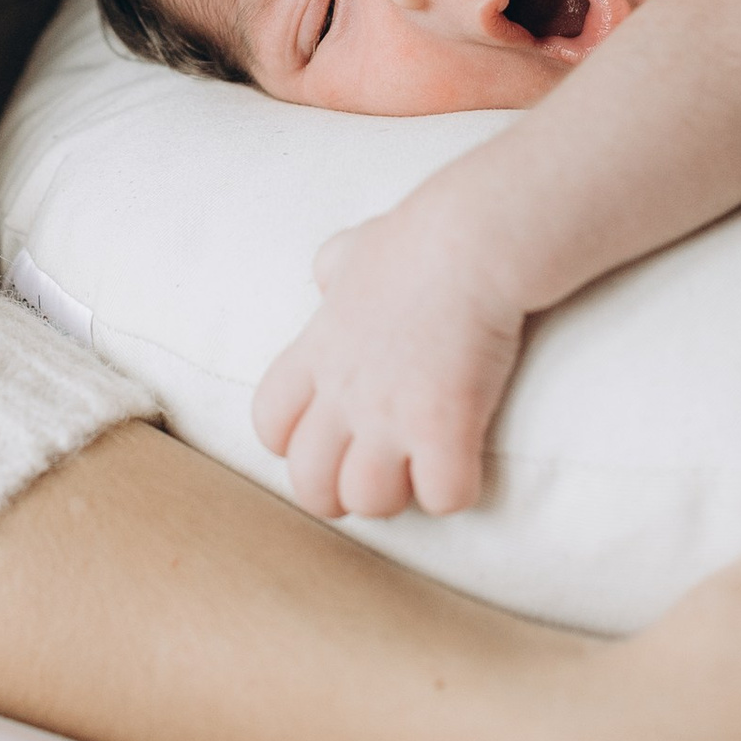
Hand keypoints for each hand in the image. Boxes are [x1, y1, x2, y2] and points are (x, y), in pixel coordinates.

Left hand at [252, 209, 528, 519]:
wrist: (471, 239)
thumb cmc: (420, 238)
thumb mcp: (356, 247)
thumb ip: (333, 268)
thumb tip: (326, 277)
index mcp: (319, 352)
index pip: (270, 424)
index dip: (294, 441)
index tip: (330, 433)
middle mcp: (344, 394)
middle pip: (310, 485)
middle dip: (338, 492)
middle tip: (375, 471)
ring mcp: (391, 417)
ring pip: (370, 502)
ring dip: (400, 495)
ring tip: (422, 467)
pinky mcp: (444, 429)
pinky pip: (441, 498)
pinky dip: (456, 490)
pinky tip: (467, 461)